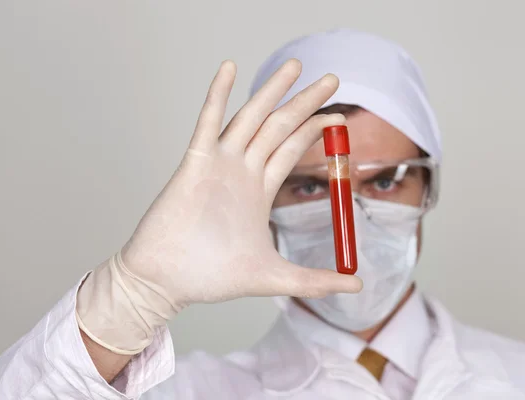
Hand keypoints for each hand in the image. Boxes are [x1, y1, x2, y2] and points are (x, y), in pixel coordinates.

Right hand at [76, 59, 362, 354]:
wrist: (166, 283)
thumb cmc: (211, 278)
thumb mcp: (274, 277)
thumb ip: (315, 280)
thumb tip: (357, 287)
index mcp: (258, 190)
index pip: (291, 149)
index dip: (314, 131)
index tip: (339, 120)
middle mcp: (242, 171)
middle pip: (279, 126)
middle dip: (305, 102)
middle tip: (331, 79)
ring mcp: (219, 164)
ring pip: (251, 118)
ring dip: (271, 90)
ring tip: (294, 66)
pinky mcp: (195, 164)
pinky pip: (207, 122)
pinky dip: (217, 95)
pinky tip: (230, 68)